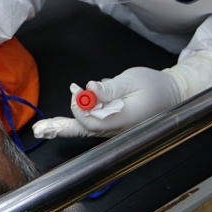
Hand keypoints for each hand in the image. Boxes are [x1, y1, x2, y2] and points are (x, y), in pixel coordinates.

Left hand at [32, 55, 211, 138]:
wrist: (172, 95)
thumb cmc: (154, 86)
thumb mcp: (133, 80)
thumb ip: (110, 88)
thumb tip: (89, 90)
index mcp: (122, 120)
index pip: (91, 120)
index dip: (79, 107)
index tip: (78, 91)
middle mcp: (116, 130)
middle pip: (83, 130)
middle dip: (60, 128)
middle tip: (40, 130)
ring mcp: (113, 130)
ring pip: (85, 130)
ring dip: (64, 126)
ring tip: (43, 129)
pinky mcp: (112, 125)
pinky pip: (91, 125)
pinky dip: (76, 120)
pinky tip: (59, 121)